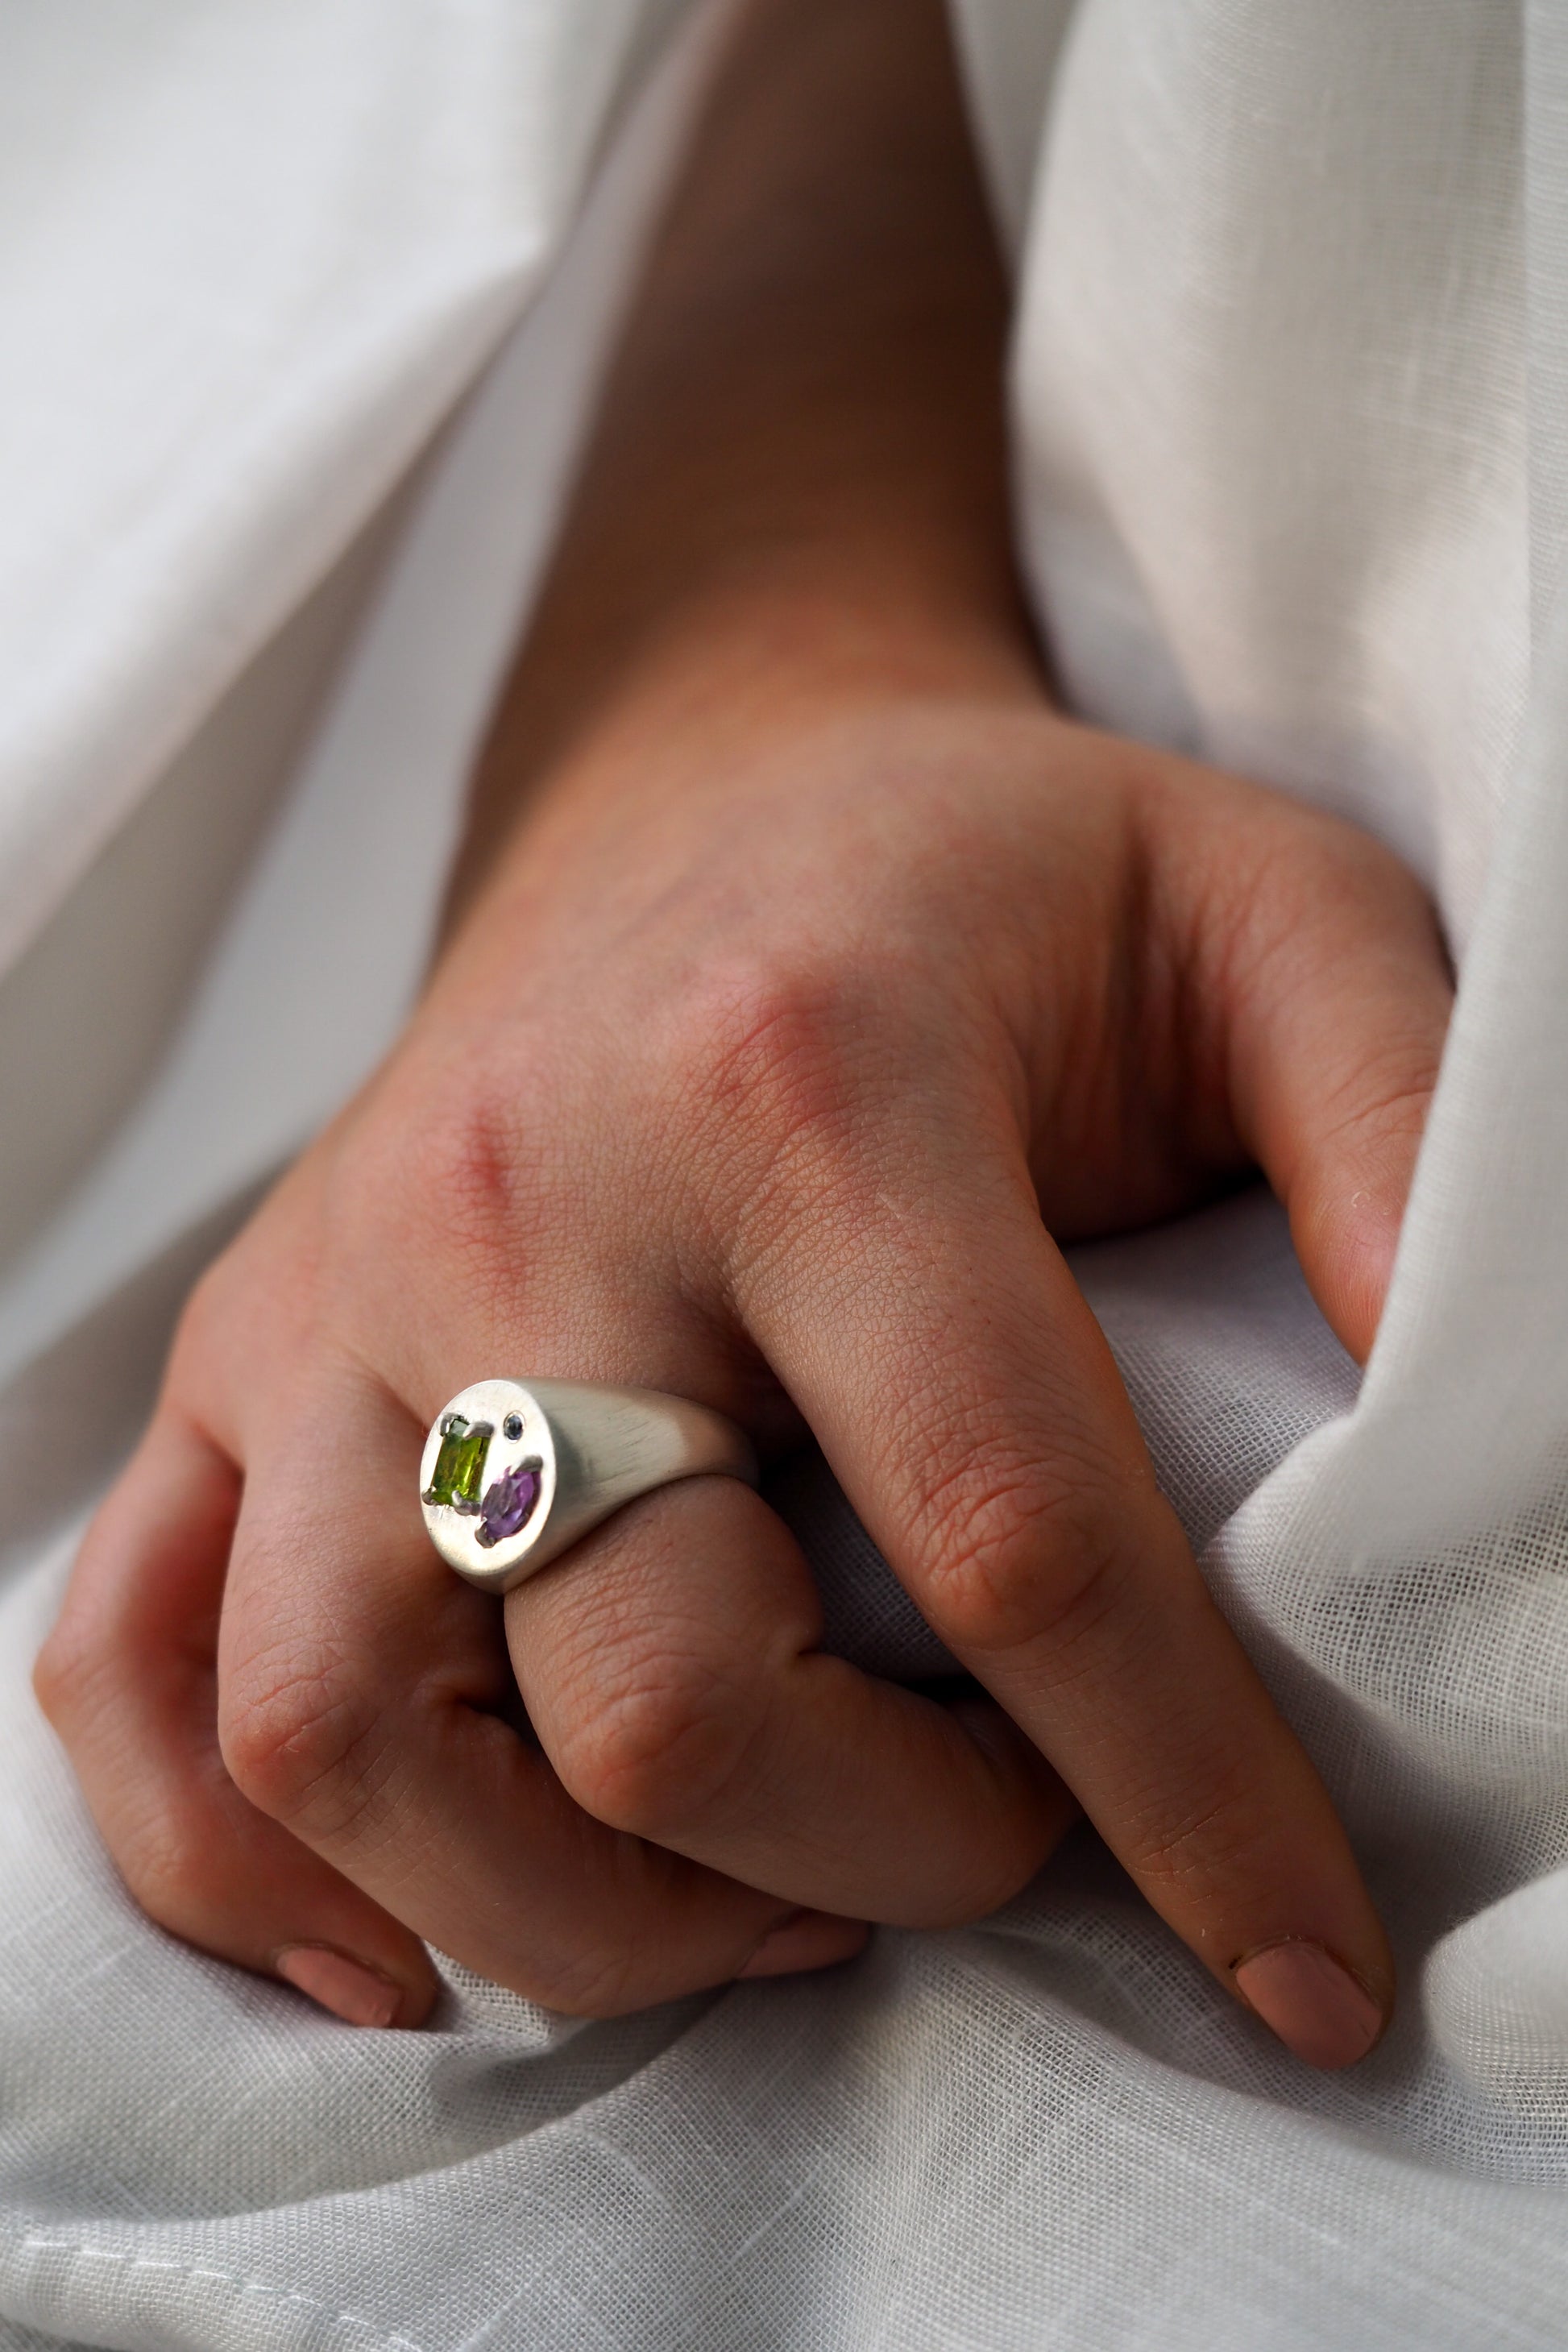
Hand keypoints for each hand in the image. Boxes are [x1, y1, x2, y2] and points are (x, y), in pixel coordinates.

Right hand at [35, 656, 1449, 2064]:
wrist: (710, 773)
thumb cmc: (997, 872)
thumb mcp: (1273, 922)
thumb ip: (1407, 1138)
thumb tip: (1471, 1453)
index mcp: (802, 1082)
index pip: (1006, 1534)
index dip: (1182, 1800)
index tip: (1301, 1969)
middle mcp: (523, 1196)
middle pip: (647, 1692)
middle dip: (874, 1858)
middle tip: (999, 1827)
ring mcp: (341, 1286)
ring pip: (344, 1730)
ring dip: (561, 1917)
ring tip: (747, 1903)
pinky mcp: (244, 1352)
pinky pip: (134, 1662)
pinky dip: (230, 1857)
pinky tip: (400, 1936)